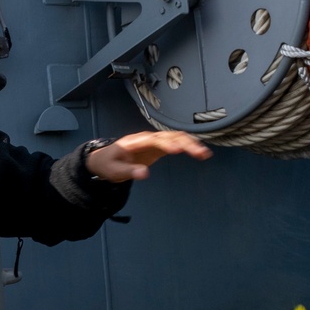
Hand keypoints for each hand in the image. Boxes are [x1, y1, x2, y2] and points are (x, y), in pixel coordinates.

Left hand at [85, 131, 211, 182]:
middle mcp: (147, 138)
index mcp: (135, 142)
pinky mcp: (158, 147)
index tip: (178, 150)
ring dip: (190, 143)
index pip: (153, 140)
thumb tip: (145, 174)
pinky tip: (200, 152)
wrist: (105, 159)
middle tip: (200, 154)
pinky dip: (188, 145)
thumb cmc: (108, 164)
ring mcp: (154, 141)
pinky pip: (176, 142)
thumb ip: (128, 171)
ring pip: (175, 137)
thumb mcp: (114, 171)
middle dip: (185, 143)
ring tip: (204, 154)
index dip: (166, 143)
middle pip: (169, 136)